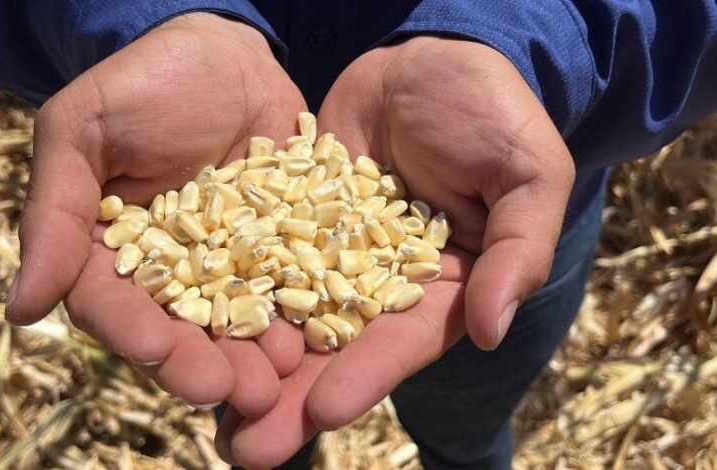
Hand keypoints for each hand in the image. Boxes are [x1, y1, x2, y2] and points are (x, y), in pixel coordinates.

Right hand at [6, 13, 307, 412]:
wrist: (224, 54)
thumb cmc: (143, 82)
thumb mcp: (84, 132)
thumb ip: (57, 214)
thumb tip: (20, 308)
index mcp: (113, 251)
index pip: (114, 306)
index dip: (135, 333)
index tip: (161, 353)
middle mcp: (172, 269)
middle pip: (181, 329)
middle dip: (204, 364)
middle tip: (237, 392)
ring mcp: (229, 262)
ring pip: (238, 320)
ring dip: (257, 354)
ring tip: (282, 376)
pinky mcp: (279, 247)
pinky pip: (290, 285)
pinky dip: (301, 312)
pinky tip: (316, 334)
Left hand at [214, 37, 573, 466]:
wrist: (431, 56)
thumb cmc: (495, 110)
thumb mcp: (528, 174)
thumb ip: (518, 250)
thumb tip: (490, 329)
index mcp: (444, 285)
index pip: (404, 341)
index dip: (365, 377)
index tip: (321, 411)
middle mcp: (383, 282)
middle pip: (338, 348)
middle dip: (294, 398)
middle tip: (246, 450)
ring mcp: (333, 252)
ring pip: (291, 315)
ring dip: (252, 363)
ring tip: (205, 410)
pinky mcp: (295, 217)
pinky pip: (261, 254)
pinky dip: (229, 290)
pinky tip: (188, 324)